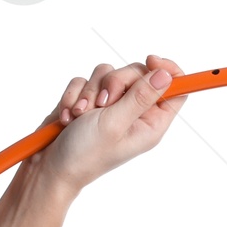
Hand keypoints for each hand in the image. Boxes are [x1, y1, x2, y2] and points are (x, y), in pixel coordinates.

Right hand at [34, 55, 187, 194]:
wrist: (51, 166)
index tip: (151, 60)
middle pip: (138, 73)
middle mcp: (133, 113)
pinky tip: (69, 117)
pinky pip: (86, 79)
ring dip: (90, 91)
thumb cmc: (86, 154)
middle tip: (103, 104)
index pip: (175, 90)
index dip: (168, 71)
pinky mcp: (90, 100)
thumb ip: (141, 96)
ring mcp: (111, 106)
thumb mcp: (116, 122)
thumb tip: (167, 74)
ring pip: (108, 73)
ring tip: (81, 116)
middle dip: (116, 82)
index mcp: (150, 124)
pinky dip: (75, 95)